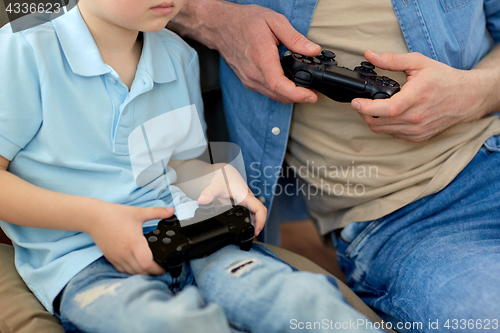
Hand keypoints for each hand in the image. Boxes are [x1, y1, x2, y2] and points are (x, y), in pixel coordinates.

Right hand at [87, 202, 174, 274]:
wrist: (93, 217)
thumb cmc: (115, 214)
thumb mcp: (139, 212)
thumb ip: (157, 212)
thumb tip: (172, 210)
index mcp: (134, 243)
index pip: (147, 264)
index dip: (158, 269)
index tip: (165, 267)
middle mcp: (125, 253)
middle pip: (141, 272)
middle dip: (153, 273)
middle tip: (161, 268)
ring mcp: (117, 258)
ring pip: (132, 273)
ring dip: (142, 273)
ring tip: (151, 269)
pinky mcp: (111, 258)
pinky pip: (123, 270)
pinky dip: (132, 271)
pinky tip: (137, 267)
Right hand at [170, 1, 320, 103]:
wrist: (220, 25)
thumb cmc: (244, 21)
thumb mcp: (274, 21)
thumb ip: (295, 38)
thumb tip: (313, 50)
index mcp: (261, 58)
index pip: (279, 84)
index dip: (297, 94)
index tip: (311, 96)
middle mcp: (253, 73)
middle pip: (279, 94)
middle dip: (299, 97)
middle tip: (314, 92)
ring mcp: (249, 79)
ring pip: (273, 95)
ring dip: (290, 96)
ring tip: (304, 89)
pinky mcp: (247, 81)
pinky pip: (266, 91)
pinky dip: (280, 92)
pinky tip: (288, 84)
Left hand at [197, 164, 266, 235]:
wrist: (220, 170)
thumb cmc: (221, 175)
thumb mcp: (215, 185)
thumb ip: (209, 193)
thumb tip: (202, 200)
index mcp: (245, 195)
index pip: (260, 209)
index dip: (261, 221)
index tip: (255, 232)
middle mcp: (248, 198)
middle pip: (258, 213)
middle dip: (256, 225)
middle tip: (249, 236)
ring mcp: (246, 199)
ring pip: (253, 212)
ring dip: (252, 222)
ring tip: (245, 232)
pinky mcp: (242, 200)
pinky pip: (248, 210)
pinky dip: (246, 218)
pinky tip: (239, 224)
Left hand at [352, 50, 490, 141]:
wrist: (467, 97)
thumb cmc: (443, 79)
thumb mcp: (418, 63)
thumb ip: (392, 59)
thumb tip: (370, 55)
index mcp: (417, 97)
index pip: (388, 108)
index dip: (367, 108)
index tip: (355, 102)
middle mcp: (417, 117)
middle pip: (379, 122)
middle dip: (364, 113)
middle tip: (361, 103)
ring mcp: (417, 129)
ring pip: (383, 130)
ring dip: (373, 120)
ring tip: (372, 108)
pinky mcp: (417, 137)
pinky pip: (392, 134)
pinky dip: (385, 126)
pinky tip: (388, 115)